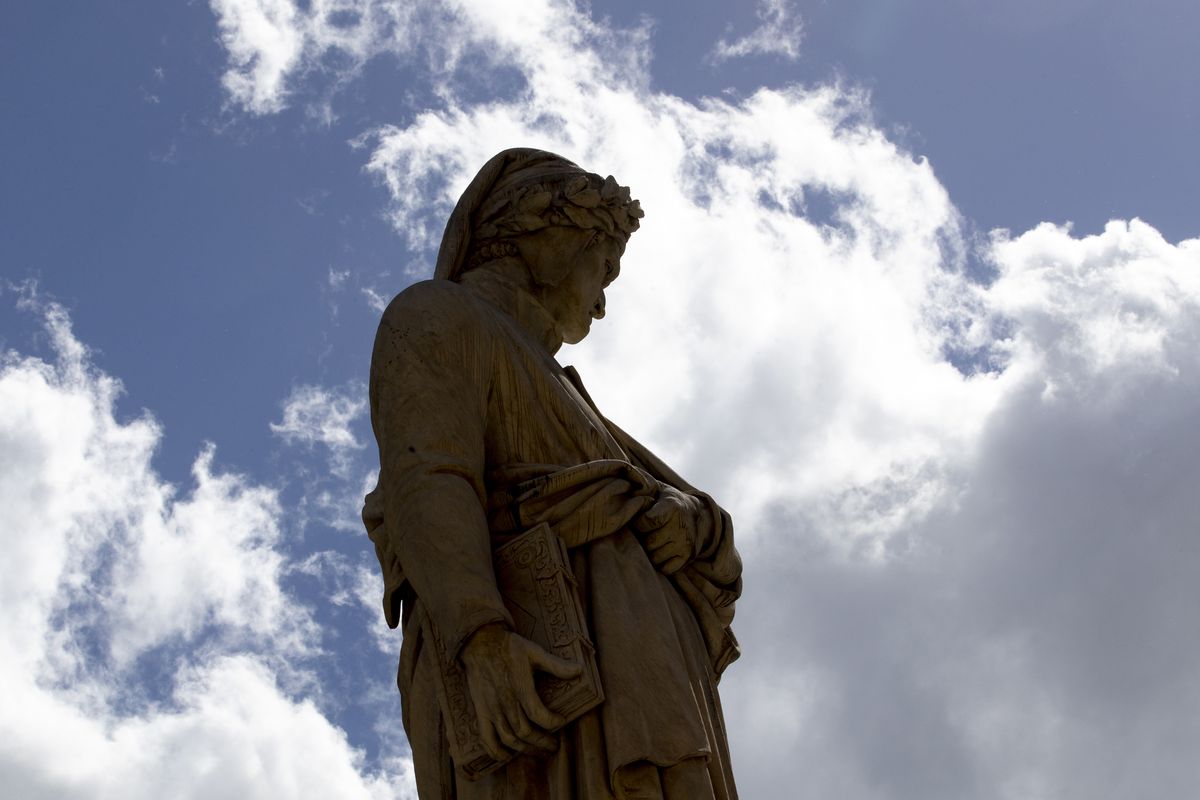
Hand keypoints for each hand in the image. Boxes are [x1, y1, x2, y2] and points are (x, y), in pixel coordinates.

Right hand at [459, 623, 582, 760]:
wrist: (480, 644)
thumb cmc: (509, 647)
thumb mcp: (535, 652)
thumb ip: (556, 665)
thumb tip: (579, 670)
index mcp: (520, 687)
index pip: (538, 714)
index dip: (551, 722)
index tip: (561, 721)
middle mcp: (506, 701)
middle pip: (525, 732)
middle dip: (542, 742)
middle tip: (554, 746)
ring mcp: (492, 709)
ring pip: (509, 738)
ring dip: (525, 749)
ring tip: (538, 752)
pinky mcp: (481, 712)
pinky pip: (487, 738)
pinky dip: (496, 751)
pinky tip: (507, 756)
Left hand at [633, 485, 702, 574]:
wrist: (697, 514)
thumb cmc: (668, 500)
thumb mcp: (658, 488)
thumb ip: (642, 482)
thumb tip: (626, 474)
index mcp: (672, 506)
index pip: (646, 521)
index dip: (639, 522)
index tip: (639, 519)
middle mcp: (681, 526)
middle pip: (650, 542)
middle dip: (644, 538)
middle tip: (646, 532)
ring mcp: (685, 544)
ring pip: (656, 557)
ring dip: (650, 551)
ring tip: (653, 540)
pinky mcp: (688, 557)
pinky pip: (666, 568)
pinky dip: (660, 563)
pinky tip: (661, 551)